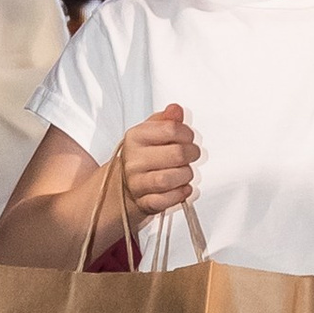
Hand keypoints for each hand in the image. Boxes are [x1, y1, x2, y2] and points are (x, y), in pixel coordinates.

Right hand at [118, 101, 197, 224]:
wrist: (122, 186)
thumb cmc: (142, 157)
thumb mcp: (149, 132)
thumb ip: (165, 120)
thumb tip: (175, 109)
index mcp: (135, 137)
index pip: (171, 129)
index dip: (187, 133)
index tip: (188, 137)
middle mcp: (134, 160)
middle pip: (176, 154)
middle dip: (191, 154)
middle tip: (191, 155)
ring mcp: (137, 182)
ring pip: (170, 179)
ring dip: (185, 175)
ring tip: (184, 171)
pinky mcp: (143, 202)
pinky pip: (166, 200)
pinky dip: (179, 194)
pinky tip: (182, 187)